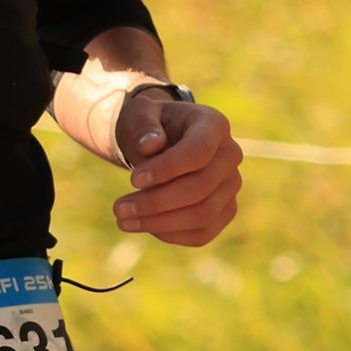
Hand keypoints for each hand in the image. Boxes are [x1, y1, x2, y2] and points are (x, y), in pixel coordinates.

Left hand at [111, 87, 241, 245]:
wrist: (161, 142)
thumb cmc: (149, 127)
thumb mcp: (139, 115)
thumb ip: (143, 126)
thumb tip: (150, 146)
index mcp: (214, 125)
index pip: (198, 152)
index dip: (166, 169)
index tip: (133, 180)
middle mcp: (230, 155)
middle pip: (200, 188)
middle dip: (156, 202)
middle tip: (119, 208)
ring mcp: (231, 185)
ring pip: (203, 215)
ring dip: (160, 223)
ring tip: (124, 220)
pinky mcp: (225, 210)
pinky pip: (202, 233)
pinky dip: (171, 234)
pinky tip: (145, 226)